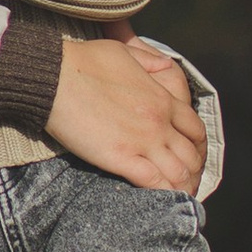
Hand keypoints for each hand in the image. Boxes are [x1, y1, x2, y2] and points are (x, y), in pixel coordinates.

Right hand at [45, 34, 204, 193]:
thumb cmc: (82, 61)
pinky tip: (158, 200)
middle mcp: (159, 122)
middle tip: (184, 181)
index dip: (197, 147)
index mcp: (162, 98)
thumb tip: (165, 64)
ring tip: (175, 196)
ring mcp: (142, 142)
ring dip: (181, 187)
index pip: (195, 129)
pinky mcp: (121, 158)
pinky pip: (154, 183)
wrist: (53, 76)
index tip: (190, 155)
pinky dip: (161, 194)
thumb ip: (149, 60)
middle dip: (192, 172)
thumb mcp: (123, 51)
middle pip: (192, 156)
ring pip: (178, 174)